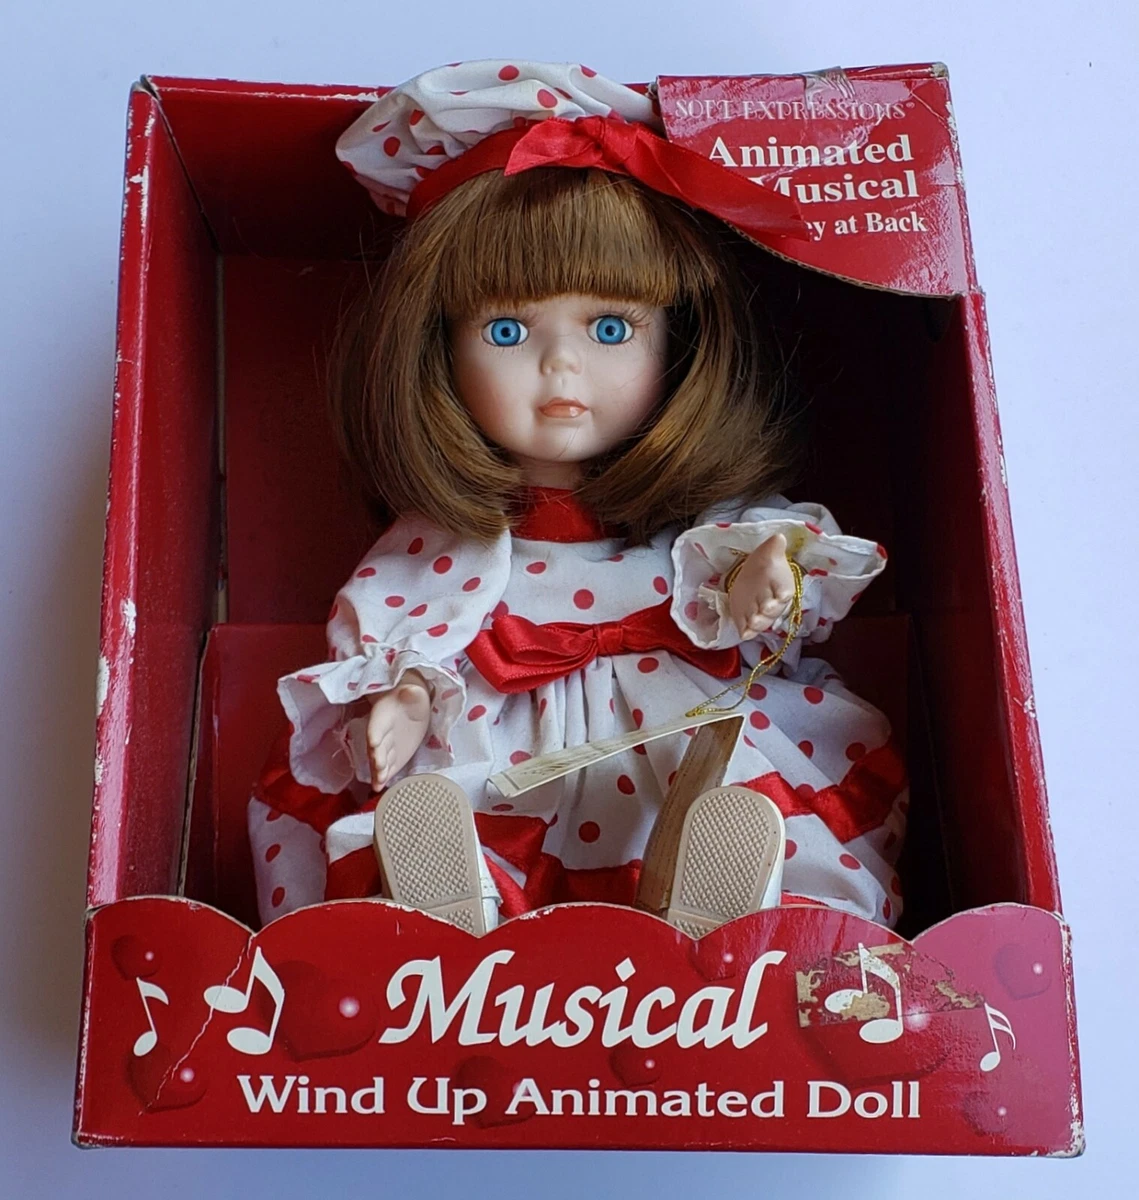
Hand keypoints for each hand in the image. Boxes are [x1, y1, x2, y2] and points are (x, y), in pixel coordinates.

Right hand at [366, 670, 431, 788]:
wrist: (409, 706)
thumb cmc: (409, 696)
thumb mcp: (412, 691)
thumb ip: (411, 693)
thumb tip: (411, 691)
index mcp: (382, 715)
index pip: (376, 725)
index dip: (375, 733)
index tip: (373, 742)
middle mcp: (381, 734)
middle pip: (375, 747)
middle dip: (377, 757)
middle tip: (379, 767)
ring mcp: (386, 747)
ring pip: (379, 760)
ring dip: (378, 771)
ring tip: (378, 783)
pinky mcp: (394, 756)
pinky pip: (387, 768)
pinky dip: (382, 777)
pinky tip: (379, 787)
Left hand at [727, 533, 794, 639]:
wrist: (753, 576)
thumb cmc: (765, 565)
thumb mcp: (769, 553)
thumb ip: (774, 547)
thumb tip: (779, 537)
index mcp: (782, 587)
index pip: (784, 593)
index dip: (782, 596)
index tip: (780, 597)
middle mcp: (774, 603)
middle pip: (774, 611)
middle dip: (769, 612)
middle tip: (765, 610)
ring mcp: (760, 613)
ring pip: (762, 622)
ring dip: (758, 623)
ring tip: (752, 622)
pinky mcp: (747, 619)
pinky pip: (748, 629)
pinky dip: (747, 632)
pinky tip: (743, 633)